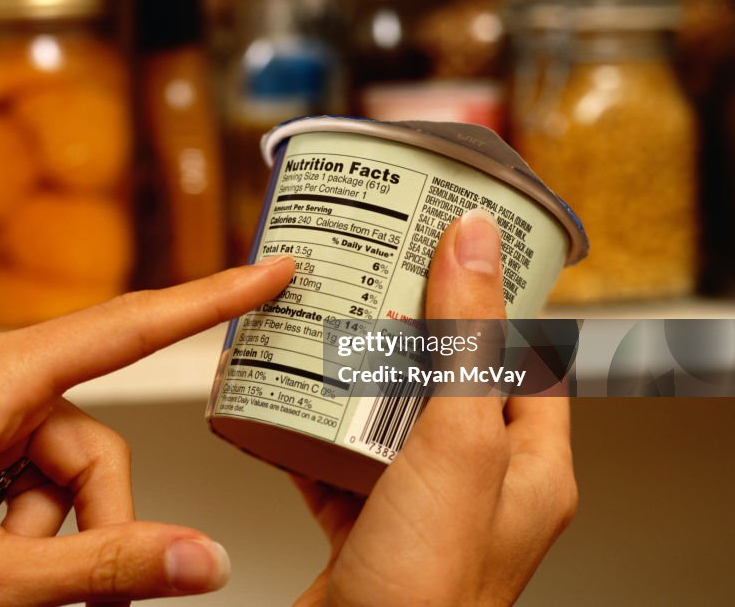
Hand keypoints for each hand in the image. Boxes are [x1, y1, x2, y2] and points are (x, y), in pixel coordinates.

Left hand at [0, 257, 295, 605]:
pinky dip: (22, 524)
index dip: (211, 300)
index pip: (125, 329)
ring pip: (61, 465)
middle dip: (93, 523)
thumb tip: (203, 556)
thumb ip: (106, 565)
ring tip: (1, 585)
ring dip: (50, 535)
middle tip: (72, 595)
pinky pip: (22, 470)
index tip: (267, 274)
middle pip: (94, 439)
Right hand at [294, 209, 577, 605]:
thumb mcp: (459, 444)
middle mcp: (479, 488)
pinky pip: (339, 462)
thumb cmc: (425, 590)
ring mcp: (420, 508)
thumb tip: (475, 243)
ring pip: (391, 422)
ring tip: (329, 335)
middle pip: (451, 386)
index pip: (531, 363)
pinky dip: (312, 434)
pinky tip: (284, 408)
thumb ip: (469, 342)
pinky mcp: (366, 526)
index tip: (459, 261)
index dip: (500, 308)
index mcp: (529, 469)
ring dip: (358, 380)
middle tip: (377, 288)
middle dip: (412, 336)